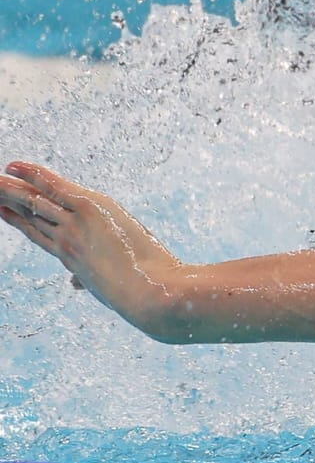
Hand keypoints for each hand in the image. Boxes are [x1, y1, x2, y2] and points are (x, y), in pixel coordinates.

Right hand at [0, 162, 186, 336]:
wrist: (151, 295)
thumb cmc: (139, 296)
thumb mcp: (108, 289)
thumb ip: (87, 279)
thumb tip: (74, 283)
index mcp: (73, 259)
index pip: (39, 234)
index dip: (19, 221)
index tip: (3, 210)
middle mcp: (66, 241)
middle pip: (30, 216)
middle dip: (8, 201)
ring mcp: (75, 225)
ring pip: (35, 202)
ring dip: (10, 188)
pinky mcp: (89, 208)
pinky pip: (54, 186)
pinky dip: (34, 175)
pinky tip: (14, 166)